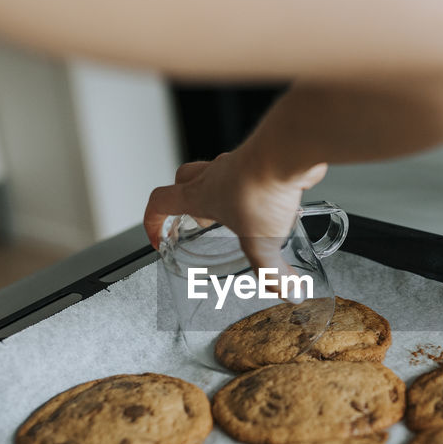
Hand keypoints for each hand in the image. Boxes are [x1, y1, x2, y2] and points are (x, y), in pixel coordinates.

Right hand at [143, 144, 327, 273]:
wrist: (288, 151)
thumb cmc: (262, 187)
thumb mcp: (262, 243)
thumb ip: (273, 273)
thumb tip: (288, 292)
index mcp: (198, 195)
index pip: (159, 202)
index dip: (153, 222)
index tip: (160, 239)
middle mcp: (214, 176)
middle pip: (183, 181)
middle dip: (186, 203)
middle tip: (199, 222)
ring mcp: (237, 164)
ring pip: (217, 174)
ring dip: (220, 194)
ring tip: (237, 217)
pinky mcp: (261, 159)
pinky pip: (248, 172)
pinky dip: (251, 187)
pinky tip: (269, 203)